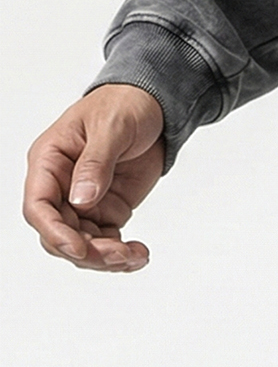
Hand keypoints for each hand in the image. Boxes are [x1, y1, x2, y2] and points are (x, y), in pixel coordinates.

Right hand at [24, 83, 164, 272]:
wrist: (151, 108)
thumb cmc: (123, 106)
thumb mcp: (111, 128)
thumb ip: (95, 163)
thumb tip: (81, 198)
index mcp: (49, 161)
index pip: (38, 206)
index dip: (55, 233)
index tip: (81, 248)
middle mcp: (61, 186)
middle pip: (59, 235)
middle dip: (88, 252)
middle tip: (120, 254)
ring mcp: (83, 202)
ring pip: (82, 246)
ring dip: (108, 259)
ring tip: (136, 255)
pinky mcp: (106, 212)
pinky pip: (106, 244)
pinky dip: (122, 256)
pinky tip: (140, 254)